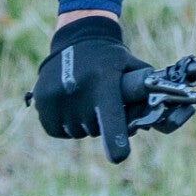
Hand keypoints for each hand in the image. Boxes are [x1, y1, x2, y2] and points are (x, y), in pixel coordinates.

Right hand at [29, 14, 149, 162]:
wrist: (76, 37)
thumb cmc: (109, 57)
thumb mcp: (131, 66)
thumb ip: (144, 91)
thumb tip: (155, 121)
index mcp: (103, 82)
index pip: (110, 118)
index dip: (115, 139)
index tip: (119, 157)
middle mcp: (77, 90)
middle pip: (94, 129)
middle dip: (101, 123)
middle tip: (101, 103)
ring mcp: (55, 96)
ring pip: (76, 132)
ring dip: (83, 124)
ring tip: (85, 99)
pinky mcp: (41, 100)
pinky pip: (56, 130)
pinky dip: (64, 124)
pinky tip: (69, 104)